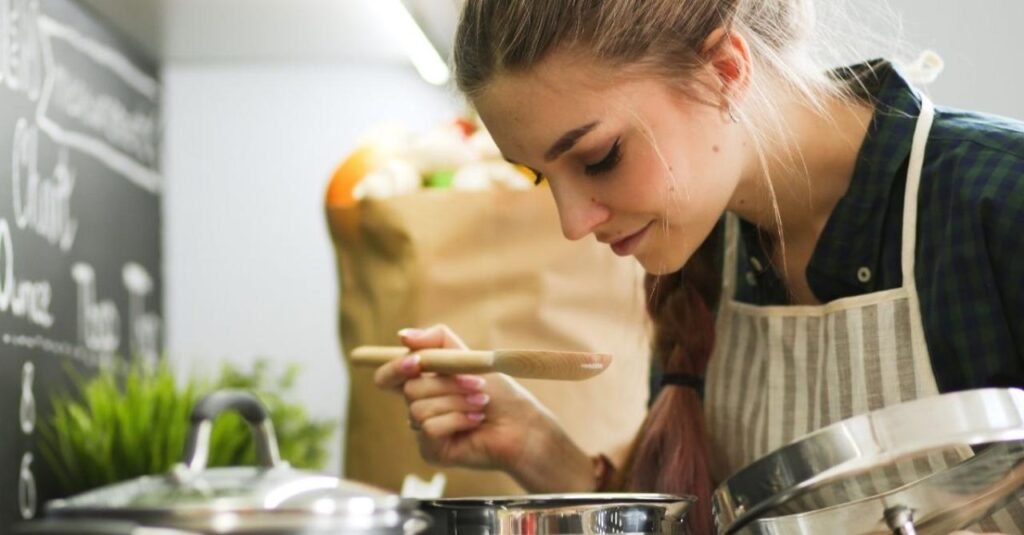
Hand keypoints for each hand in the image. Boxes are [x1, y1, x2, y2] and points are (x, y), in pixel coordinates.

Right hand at [374, 324, 595, 491]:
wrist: (522, 424)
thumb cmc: (499, 393)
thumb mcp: (468, 357)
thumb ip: (438, 341)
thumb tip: (403, 335)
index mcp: (422, 384)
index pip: (388, 376)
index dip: (395, 367)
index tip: (416, 362)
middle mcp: (418, 407)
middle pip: (409, 389)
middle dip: (447, 383)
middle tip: (477, 384)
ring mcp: (423, 431)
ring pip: (419, 409)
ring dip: (457, 402)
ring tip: (481, 403)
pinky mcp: (432, 451)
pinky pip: (430, 428)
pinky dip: (458, 420)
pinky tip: (475, 421)